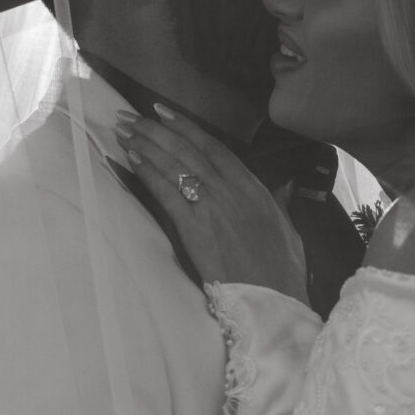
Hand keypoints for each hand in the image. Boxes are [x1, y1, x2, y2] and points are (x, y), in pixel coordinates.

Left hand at [116, 105, 310, 301]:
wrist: (273, 302)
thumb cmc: (282, 274)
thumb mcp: (289, 232)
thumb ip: (281, 206)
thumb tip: (283, 189)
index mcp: (254, 190)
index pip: (215, 148)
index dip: (186, 127)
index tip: (164, 112)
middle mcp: (232, 192)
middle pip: (188, 150)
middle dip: (156, 130)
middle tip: (131, 115)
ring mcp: (213, 208)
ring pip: (176, 165)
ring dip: (146, 144)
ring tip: (124, 130)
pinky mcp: (196, 230)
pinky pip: (168, 194)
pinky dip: (149, 174)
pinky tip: (133, 160)